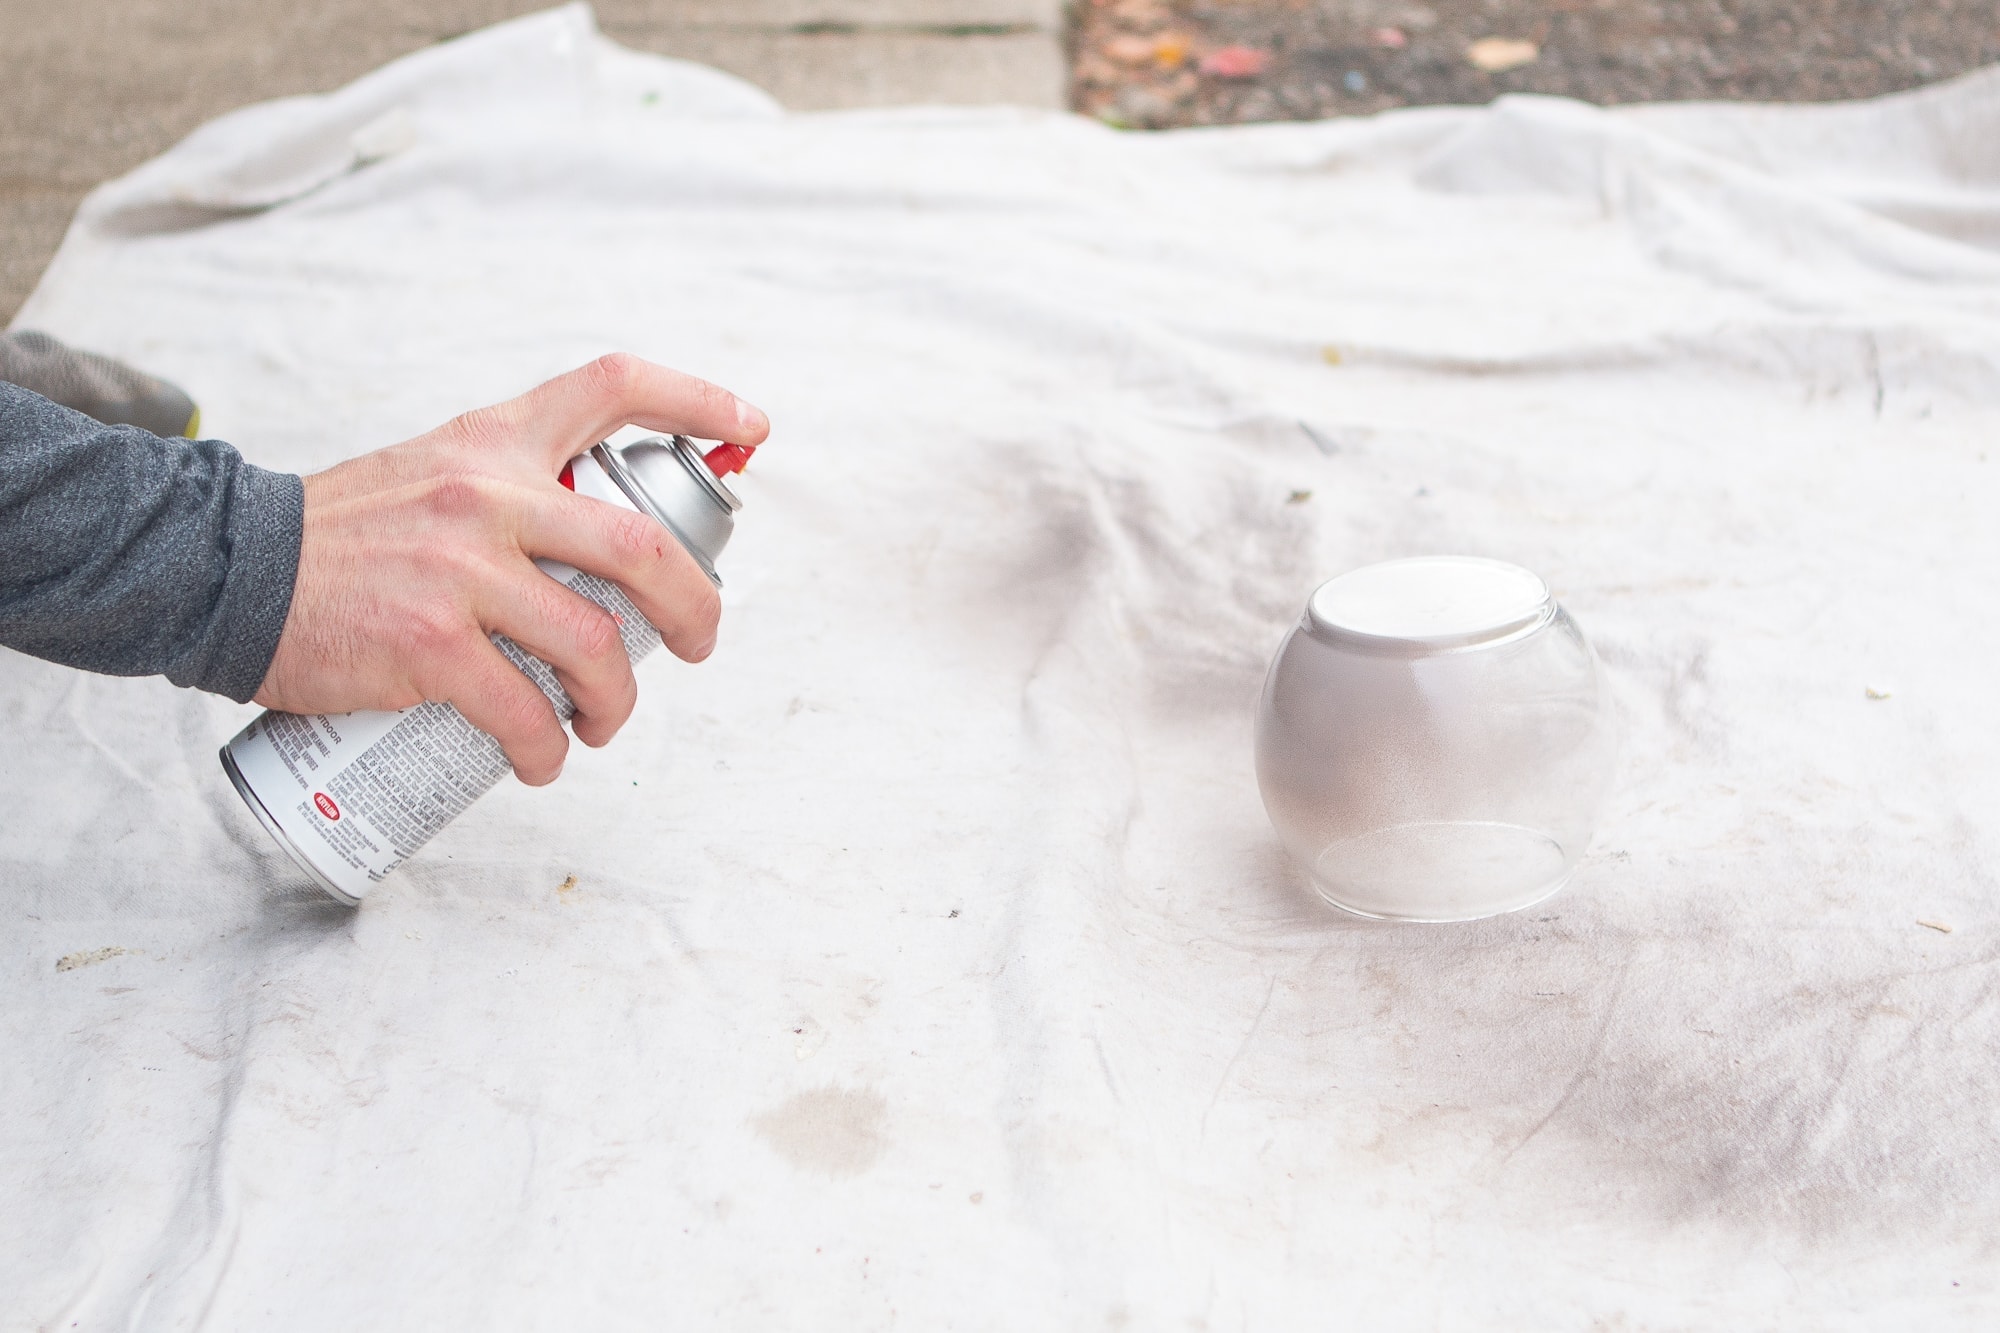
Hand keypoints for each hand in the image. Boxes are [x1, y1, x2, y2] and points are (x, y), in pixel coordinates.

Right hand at [253, 354, 769, 784]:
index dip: (698, 402)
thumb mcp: (434, 473)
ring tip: (600, 721)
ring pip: (594, 646)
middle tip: (697, 644)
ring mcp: (461, 570)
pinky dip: (546, 749)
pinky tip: (538, 760)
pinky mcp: (429, 644)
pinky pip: (524, 711)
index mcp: (495, 440)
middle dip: (695, 608)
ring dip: (617, 702)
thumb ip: (510, 490)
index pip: (612, 387)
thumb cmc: (343, 536)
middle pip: (642, 548)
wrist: (228, 572)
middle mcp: (489, 494)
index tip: (754, 430)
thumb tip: (600, 549)